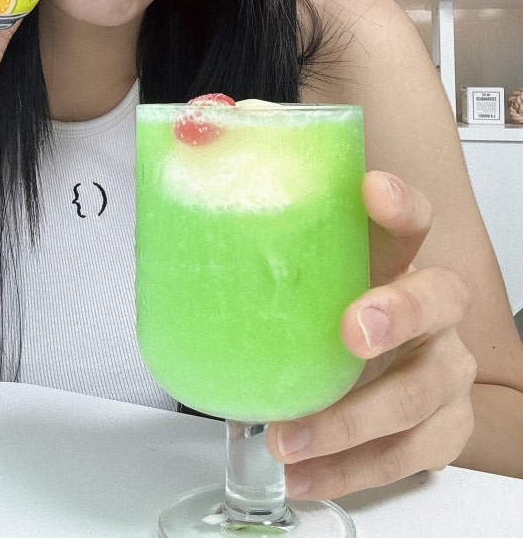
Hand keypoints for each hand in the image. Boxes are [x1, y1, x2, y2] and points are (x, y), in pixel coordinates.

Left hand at [265, 171, 475, 498]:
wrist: (375, 373)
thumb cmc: (331, 310)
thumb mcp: (300, 271)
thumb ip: (263, 229)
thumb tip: (198, 167)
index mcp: (395, 259)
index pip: (411, 219)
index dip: (399, 204)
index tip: (369, 190)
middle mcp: (430, 309)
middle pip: (438, 299)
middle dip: (397, 314)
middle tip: (351, 331)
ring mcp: (442, 370)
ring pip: (419, 393)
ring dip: (353, 420)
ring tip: (291, 435)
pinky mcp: (440, 428)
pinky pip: (407, 456)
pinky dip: (350, 470)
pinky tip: (304, 473)